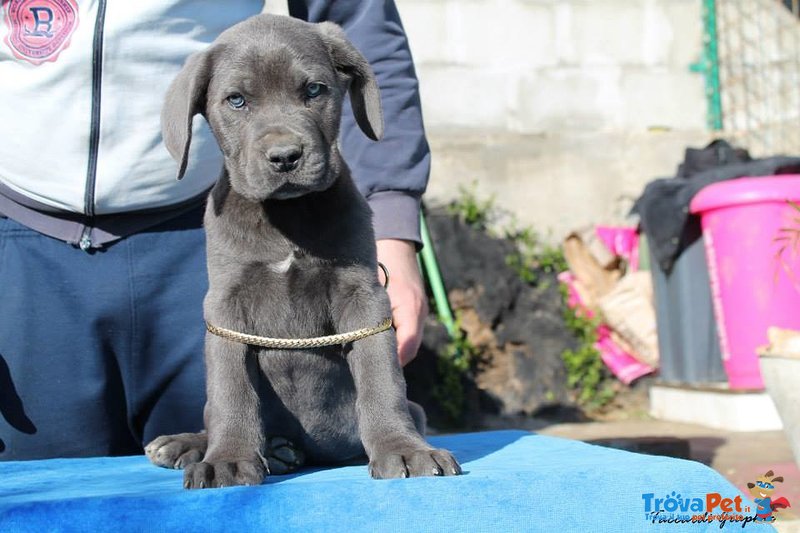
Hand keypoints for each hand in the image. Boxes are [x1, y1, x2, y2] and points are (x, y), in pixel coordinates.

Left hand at [376, 239, 427, 366]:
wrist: (397, 243)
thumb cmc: (381, 261)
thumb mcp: (372, 286)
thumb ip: (369, 312)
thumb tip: (357, 340)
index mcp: (410, 307)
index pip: (405, 346)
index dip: (390, 363)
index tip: (371, 373)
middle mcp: (419, 312)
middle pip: (408, 350)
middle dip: (390, 362)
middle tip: (365, 372)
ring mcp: (420, 312)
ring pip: (408, 344)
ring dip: (392, 353)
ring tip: (368, 362)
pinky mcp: (416, 311)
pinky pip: (408, 334)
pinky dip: (394, 342)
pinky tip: (375, 345)